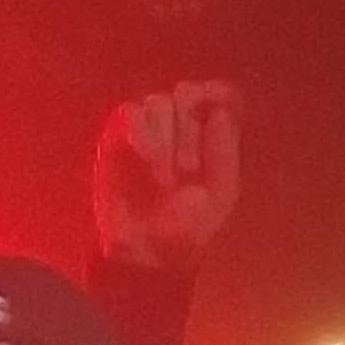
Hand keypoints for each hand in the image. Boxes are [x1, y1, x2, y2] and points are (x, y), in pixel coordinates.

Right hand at [93, 80, 241, 270]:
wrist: (147, 252)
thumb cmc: (190, 224)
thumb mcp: (221, 195)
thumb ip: (225, 155)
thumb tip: (218, 114)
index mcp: (212, 134)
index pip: (220, 93)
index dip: (219, 93)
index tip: (216, 108)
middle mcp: (181, 123)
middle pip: (188, 92)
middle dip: (190, 126)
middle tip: (189, 168)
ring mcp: (149, 127)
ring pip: (159, 102)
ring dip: (166, 137)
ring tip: (165, 178)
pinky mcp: (118, 136)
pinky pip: (130, 113)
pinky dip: (142, 133)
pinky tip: (149, 161)